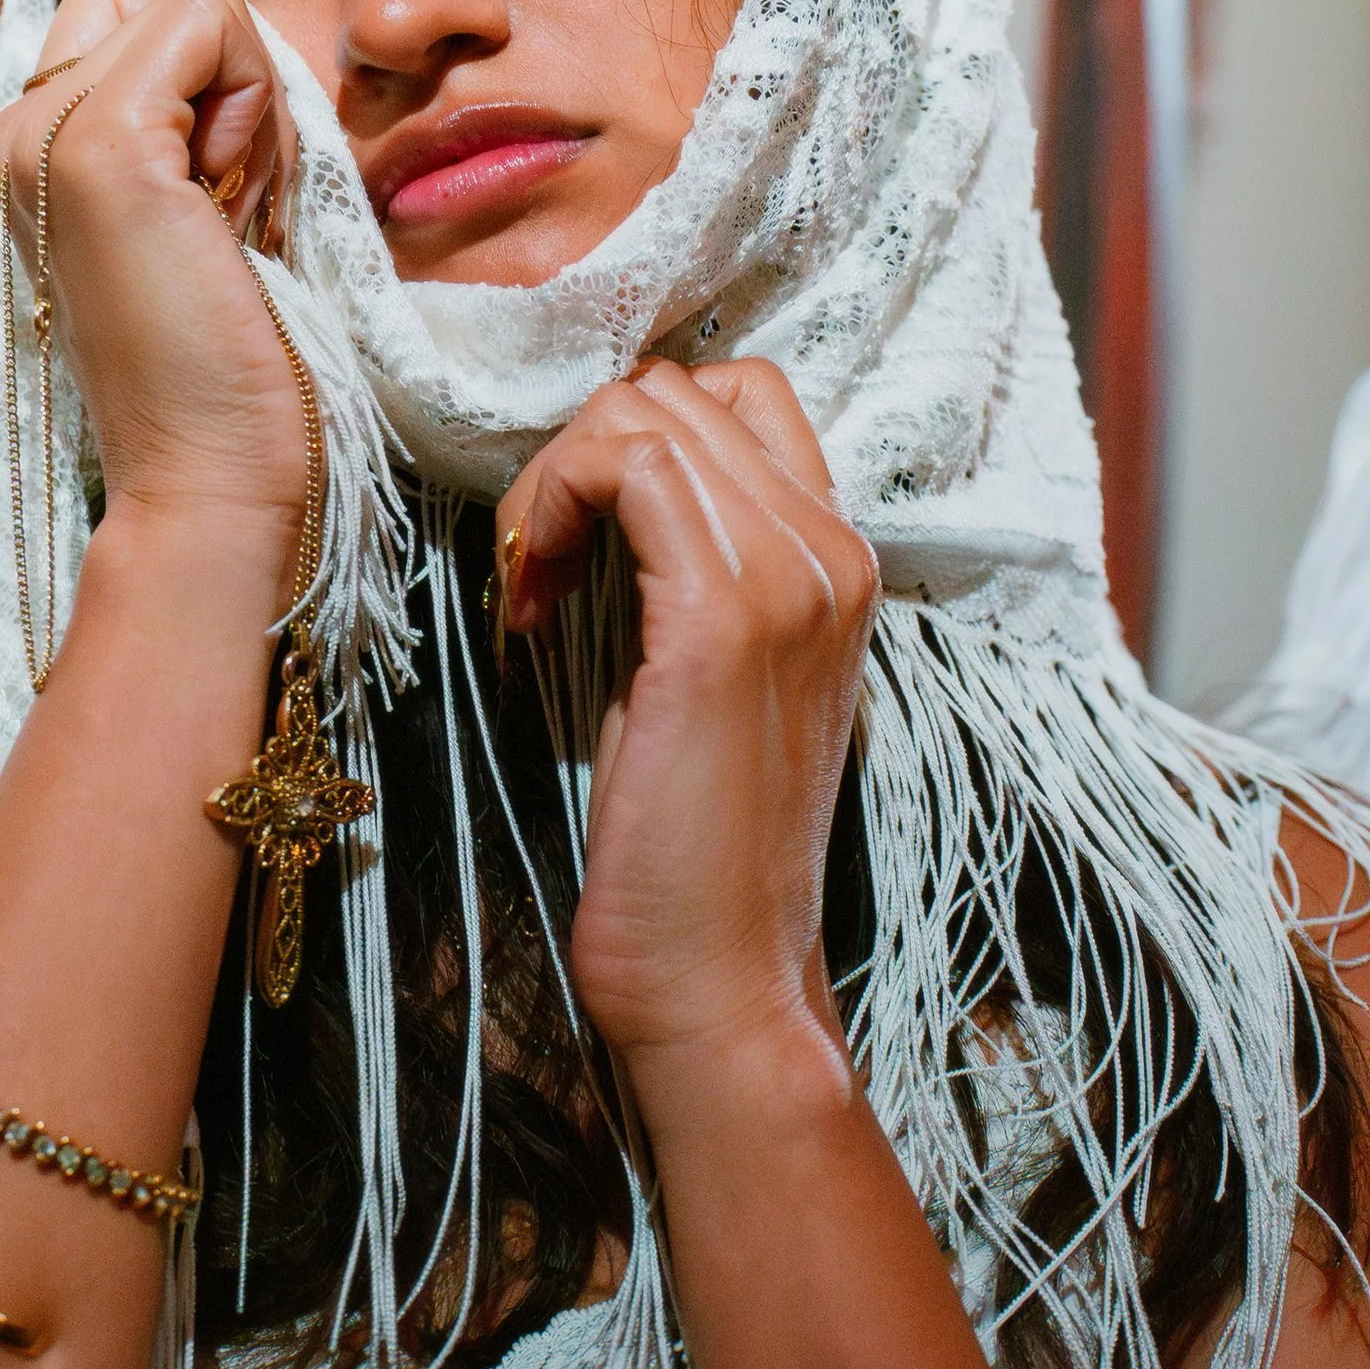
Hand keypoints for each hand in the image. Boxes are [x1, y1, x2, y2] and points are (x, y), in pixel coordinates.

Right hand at [0, 0, 309, 606]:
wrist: (205, 478)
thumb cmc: (223, 360)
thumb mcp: (187, 210)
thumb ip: (178, 121)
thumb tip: (225, 29)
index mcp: (26, 150)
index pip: (123, 14)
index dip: (203, 87)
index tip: (212, 205)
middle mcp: (13, 131)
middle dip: (225, 79)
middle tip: (225, 205)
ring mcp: (44, 132)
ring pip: (188, 4)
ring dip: (248, 98)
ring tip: (229, 217)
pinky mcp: (99, 143)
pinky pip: (207, 21)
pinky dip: (256, 101)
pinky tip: (234, 210)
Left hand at [495, 362, 875, 1101]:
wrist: (721, 975)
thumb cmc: (688, 835)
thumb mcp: (698, 670)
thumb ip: (688, 566)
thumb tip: (607, 479)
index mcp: (837, 562)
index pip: (740, 395)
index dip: (635, 436)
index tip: (578, 533)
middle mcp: (833, 553)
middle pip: (679, 393)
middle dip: (580, 456)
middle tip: (540, 564)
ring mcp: (789, 581)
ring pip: (645, 414)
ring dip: (557, 481)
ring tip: (535, 583)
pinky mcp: (721, 620)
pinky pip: (625, 465)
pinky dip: (553, 506)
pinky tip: (532, 599)